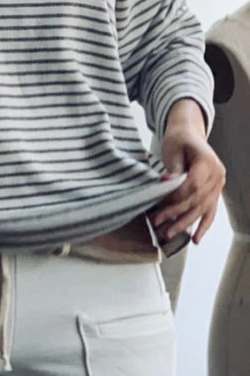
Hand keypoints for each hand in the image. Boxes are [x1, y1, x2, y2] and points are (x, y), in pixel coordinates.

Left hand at [151, 104, 225, 245]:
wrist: (189, 134)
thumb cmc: (179, 140)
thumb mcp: (173, 149)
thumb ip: (173, 168)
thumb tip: (168, 182)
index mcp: (208, 163)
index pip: (191, 186)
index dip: (174, 198)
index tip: (158, 206)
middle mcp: (218, 176)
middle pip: (196, 200)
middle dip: (175, 214)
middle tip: (156, 223)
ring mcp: (218, 186)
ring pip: (202, 209)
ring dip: (185, 223)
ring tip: (168, 235)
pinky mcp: (214, 193)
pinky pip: (210, 212)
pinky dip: (203, 226)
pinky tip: (196, 240)